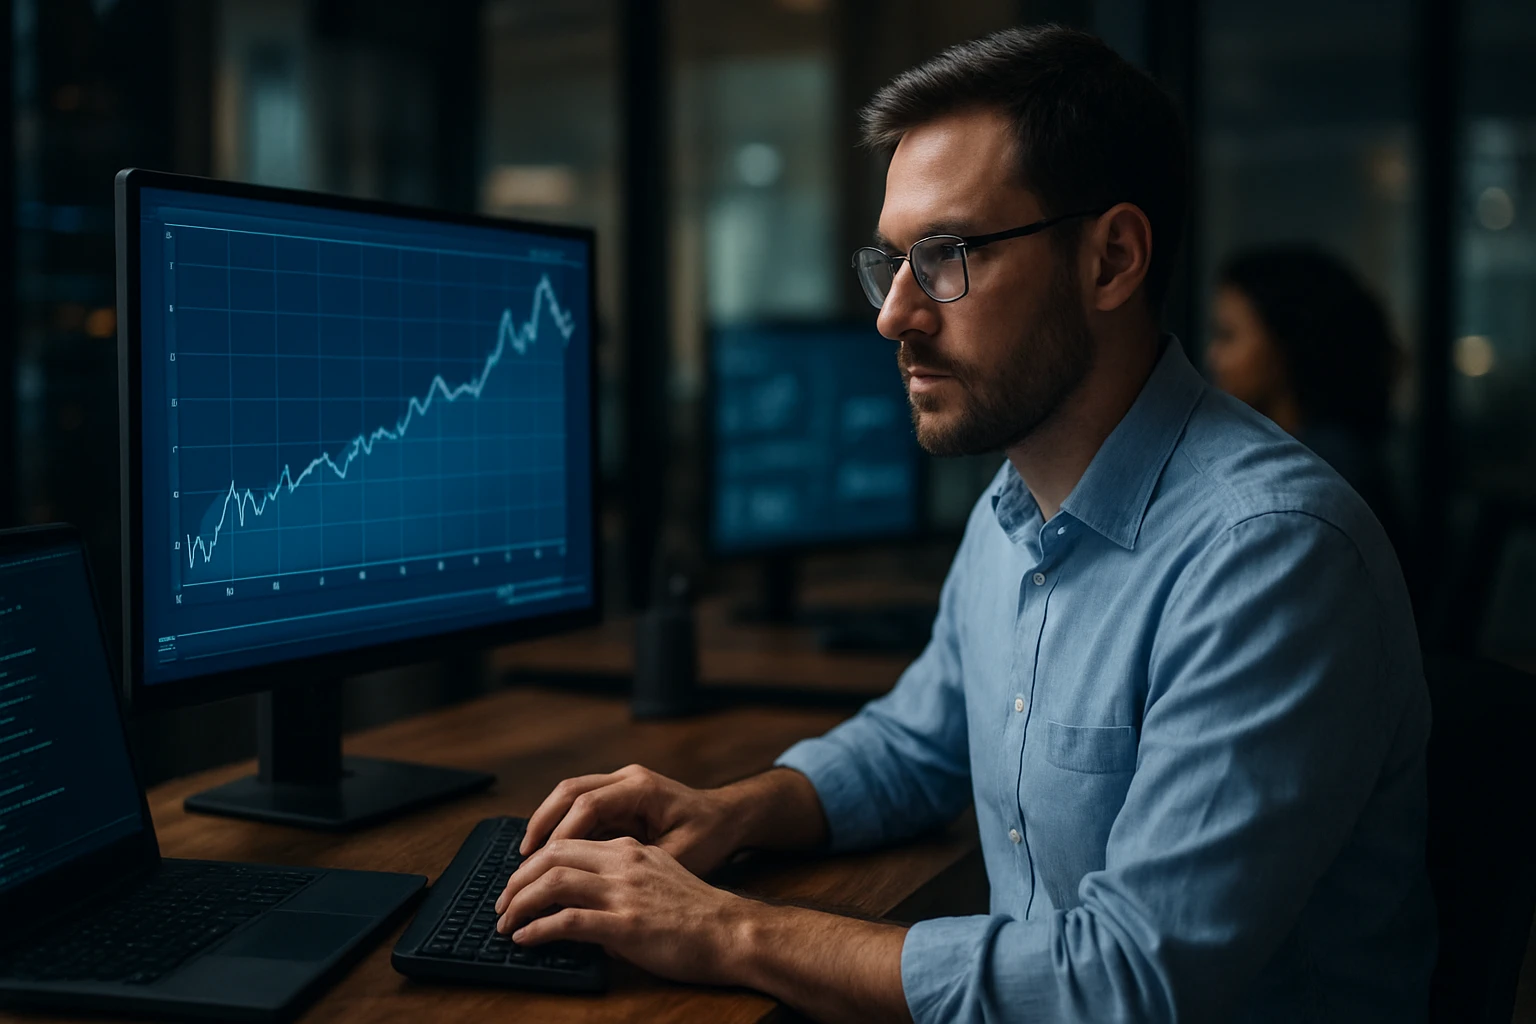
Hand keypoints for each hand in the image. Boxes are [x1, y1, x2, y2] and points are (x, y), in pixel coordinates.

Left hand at [493, 836, 750, 986]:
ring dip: (520, 903)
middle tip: (502, 903)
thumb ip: (625, 879)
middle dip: (518, 879)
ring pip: (554, 883)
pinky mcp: (626, 925)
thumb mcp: (661, 878)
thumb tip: (591, 897)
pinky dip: (538, 929)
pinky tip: (526, 938)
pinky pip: (568, 921)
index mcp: (631, 849)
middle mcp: (624, 862)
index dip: (535, 861)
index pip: (568, 842)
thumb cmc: (699, 913)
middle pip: (553, 856)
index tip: (519, 881)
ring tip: (505, 922)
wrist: (733, 932)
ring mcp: (624, 892)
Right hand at [519, 764, 740, 875]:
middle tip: (521, 859)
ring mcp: (621, 785)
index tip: (540, 861)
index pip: (588, 805)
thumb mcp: (680, 856)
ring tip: (526, 859)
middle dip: (541, 824)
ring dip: (546, 824)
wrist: (730, 817)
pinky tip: (549, 856)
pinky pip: (580, 809)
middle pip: (569, 791)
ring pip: (569, 796)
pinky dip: (562, 829)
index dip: (560, 833)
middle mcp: (627, 779)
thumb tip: (598, 890)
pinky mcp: (618, 798)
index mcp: (642, 788)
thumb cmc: (710, 836)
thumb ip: (640, 867)